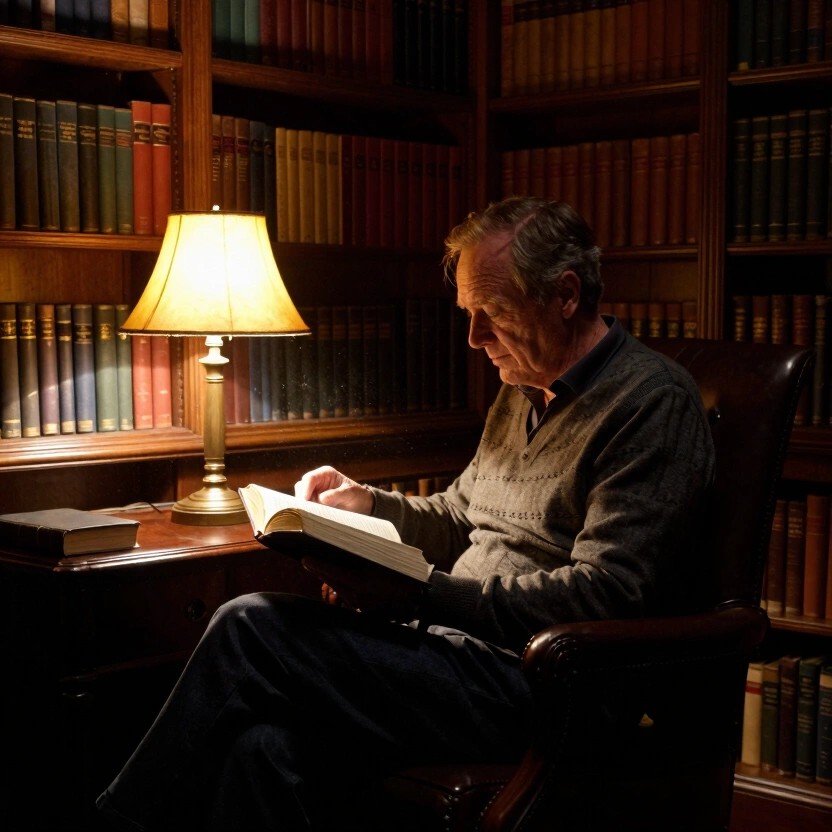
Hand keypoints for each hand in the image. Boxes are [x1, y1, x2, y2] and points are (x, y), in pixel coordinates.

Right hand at [294, 466, 373, 514]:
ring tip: (316, 512)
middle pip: (301, 487)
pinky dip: (307, 510)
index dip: (306, 489)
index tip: (306, 500)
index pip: (310, 478)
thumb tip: (321, 499)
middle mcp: (318, 481)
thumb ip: (336, 495)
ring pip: (301, 497)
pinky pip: (305, 505)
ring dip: (305, 505)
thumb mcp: (349, 493)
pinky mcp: (314, 502)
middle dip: (304, 498)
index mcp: (326, 474)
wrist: (361, 505)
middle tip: (311, 509)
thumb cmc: (357, 495)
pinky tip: (314, 515)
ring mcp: (314, 492)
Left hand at [303, 555, 422, 621]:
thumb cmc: (403, 575)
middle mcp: (358, 595)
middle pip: (332, 581)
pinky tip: (340, 581)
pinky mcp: (364, 613)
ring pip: (339, 590)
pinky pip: (348, 599)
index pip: (332, 572)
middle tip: (307, 560)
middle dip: (320, 571)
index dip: (317, 565)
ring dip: (330, 579)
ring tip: (320, 568)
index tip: (304, 559)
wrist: (419, 601)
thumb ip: (364, 556)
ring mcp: (361, 606)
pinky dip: (342, 589)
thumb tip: (345, 548)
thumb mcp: (384, 561)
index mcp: (362, 581)